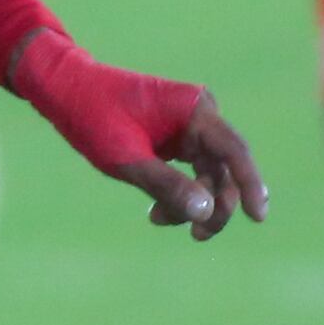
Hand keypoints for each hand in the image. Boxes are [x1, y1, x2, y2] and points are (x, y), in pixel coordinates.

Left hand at [4, 28, 268, 240]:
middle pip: (225, 170)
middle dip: (213, 205)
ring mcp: (190, 128)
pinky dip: (179, 194)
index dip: (250, 184)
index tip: (258, 216)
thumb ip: (166, 185)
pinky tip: (157, 212)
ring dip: (191, 204)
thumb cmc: (93, 116)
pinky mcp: (177, 140)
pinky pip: (192, 173)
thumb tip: (206, 212)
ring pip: (208, 176)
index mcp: (195, 110)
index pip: (235, 151)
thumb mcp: (126, 157)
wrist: (66, 89)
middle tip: (195, 235)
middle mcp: (200, 116)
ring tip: (155, 219)